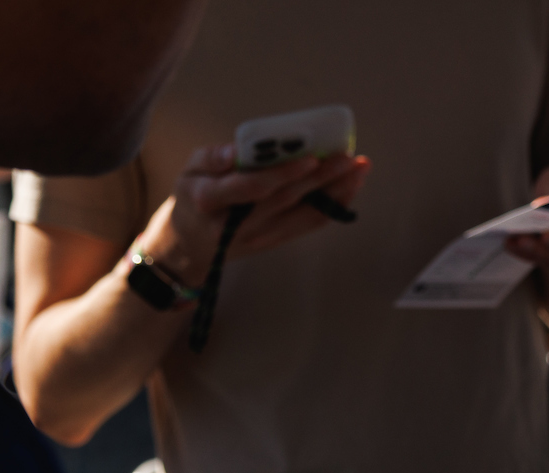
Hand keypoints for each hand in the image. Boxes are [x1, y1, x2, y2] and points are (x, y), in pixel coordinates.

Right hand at [137, 141, 371, 285]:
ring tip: (359, 169)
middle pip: (286, 199)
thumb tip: (240, 149)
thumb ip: (214, 158)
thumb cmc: (193, 197)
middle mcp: (240, 225)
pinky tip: (350, 188)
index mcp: (212, 202)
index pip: (252, 188)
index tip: (310, 158)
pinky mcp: (277, 241)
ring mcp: (262, 237)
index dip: (282, 174)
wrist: (192, 247)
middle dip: (321, 178)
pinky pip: (309, 224)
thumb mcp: (189, 172)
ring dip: (336, 192)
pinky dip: (332, 206)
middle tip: (349, 157)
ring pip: (305, 215)